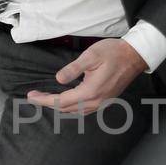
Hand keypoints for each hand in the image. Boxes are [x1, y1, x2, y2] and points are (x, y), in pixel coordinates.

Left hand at [27, 38, 145, 115]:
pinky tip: (65, 101)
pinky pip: (83, 110)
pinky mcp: (104, 101)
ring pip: (74, 112)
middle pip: (65, 109)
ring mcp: (101, 103)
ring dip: (59, 107)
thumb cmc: (114, 53)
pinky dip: (70, 108)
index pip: (61, 101)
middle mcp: (95, 102)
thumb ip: (73, 69)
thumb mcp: (91, 56)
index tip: (31, 96)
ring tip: (46, 99)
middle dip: (48, 104)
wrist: (135, 56)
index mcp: (90, 92)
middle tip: (34, 97)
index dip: (44, 100)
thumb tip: (58, 79)